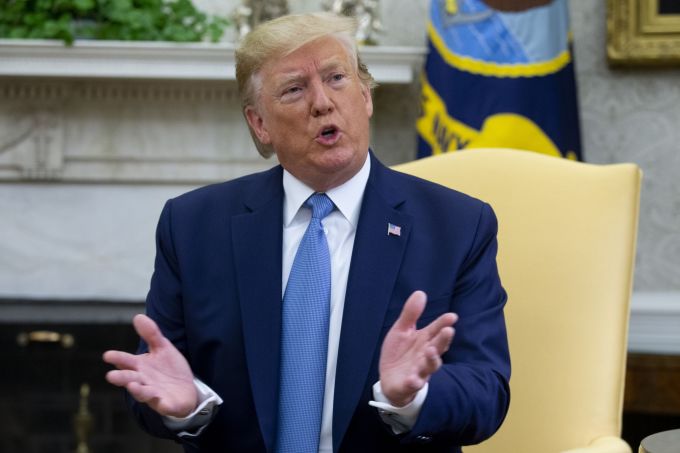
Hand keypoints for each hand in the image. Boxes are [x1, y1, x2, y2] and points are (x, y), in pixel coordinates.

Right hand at [103, 314, 197, 417]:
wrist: (187, 390)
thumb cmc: (170, 370)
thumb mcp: (163, 348)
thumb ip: (151, 334)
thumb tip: (138, 316)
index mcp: (141, 367)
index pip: (127, 362)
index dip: (118, 358)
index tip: (108, 355)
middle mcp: (144, 381)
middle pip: (130, 379)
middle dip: (121, 378)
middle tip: (111, 376)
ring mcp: (154, 394)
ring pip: (143, 394)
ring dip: (138, 391)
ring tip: (133, 386)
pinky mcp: (167, 405)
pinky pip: (164, 406)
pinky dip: (162, 404)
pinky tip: (161, 401)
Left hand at [379, 291, 457, 406]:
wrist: (389, 379)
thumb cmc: (400, 353)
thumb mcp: (401, 330)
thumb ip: (411, 314)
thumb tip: (420, 292)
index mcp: (424, 341)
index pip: (436, 330)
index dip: (444, 323)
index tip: (452, 316)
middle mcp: (425, 355)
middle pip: (437, 347)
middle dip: (443, 340)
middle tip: (449, 331)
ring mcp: (419, 370)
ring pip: (429, 366)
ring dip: (432, 360)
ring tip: (431, 351)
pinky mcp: (409, 384)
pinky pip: (414, 384)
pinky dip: (414, 381)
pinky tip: (412, 378)